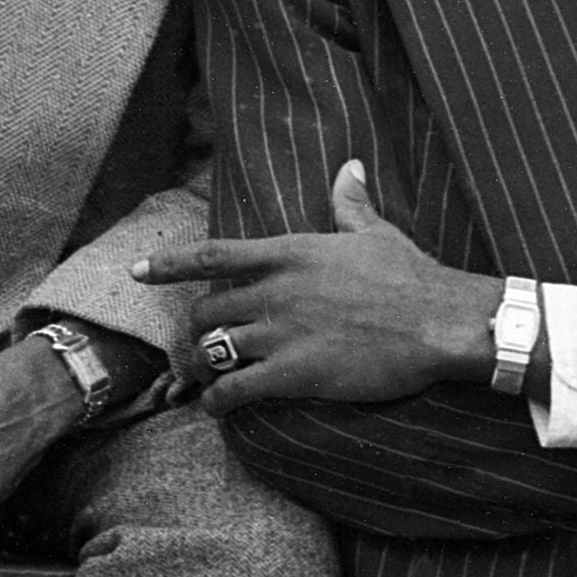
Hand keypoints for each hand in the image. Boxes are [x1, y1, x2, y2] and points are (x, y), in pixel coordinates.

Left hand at [142, 162, 504, 411]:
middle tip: (205, 342)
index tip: (138, 271)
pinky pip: (235, 390)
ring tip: (206, 377)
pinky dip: (218, 402)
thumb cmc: (411, 276)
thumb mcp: (376, 232)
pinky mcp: (292, 373)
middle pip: (207, 311)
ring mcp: (280, 333)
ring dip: (205, 367)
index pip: (213, 254)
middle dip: (200, 329)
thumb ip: (350, 204)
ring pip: (215, 351)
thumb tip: (350, 168)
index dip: (169, 264)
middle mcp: (275, 291)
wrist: (438, 320)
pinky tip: (217, 408)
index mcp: (290, 253)